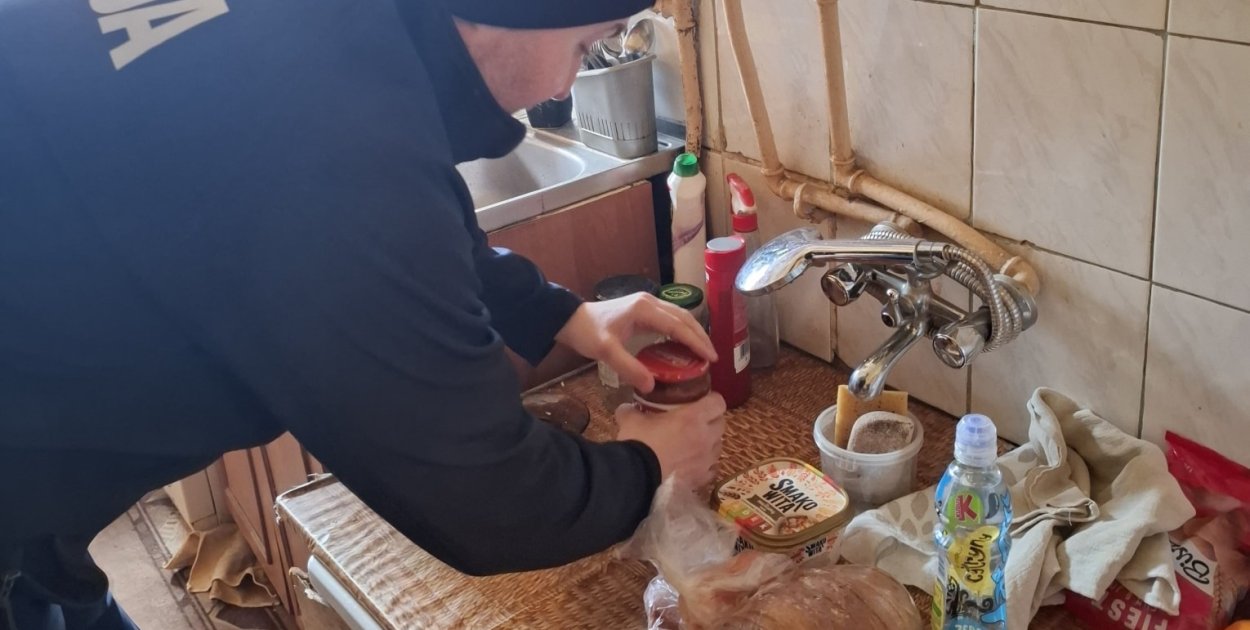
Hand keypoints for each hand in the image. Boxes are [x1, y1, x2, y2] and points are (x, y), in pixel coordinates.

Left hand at [554, 293, 715, 392]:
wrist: (570, 319)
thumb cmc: (587, 333)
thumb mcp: (606, 352)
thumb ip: (629, 368)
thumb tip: (652, 386)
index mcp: (644, 309)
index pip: (678, 325)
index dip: (696, 342)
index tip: (711, 357)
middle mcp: (649, 302)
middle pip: (684, 317)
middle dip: (700, 337)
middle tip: (712, 357)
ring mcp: (647, 304)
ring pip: (679, 316)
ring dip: (693, 332)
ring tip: (703, 352)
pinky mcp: (643, 309)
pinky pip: (669, 319)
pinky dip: (681, 331)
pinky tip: (684, 345)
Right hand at [616, 393, 726, 488]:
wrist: (637, 477)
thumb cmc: (639, 443)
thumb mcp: (631, 420)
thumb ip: (631, 410)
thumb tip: (627, 407)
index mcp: (693, 417)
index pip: (718, 402)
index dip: (712, 400)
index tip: (702, 400)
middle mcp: (706, 437)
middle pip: (721, 424)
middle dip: (712, 421)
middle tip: (697, 422)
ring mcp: (706, 460)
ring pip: (718, 447)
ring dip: (710, 443)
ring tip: (695, 444)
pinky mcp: (701, 479)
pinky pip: (711, 468)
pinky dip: (706, 465)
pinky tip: (694, 465)